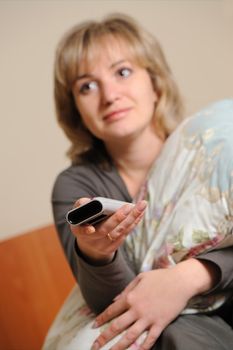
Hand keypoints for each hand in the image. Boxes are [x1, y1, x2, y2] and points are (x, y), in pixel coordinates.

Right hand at [70, 198, 146, 263]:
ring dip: (132, 218)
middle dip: (118, 218)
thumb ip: (81, 206)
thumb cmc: (84, 222)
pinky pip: (126, 233)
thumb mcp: (77, 215)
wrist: (89, 244)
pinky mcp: (114, 246)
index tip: (91, 229)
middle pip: (105, 230)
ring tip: (141, 205)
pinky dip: (134, 222)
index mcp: (79, 231)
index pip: (81, 231)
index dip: (85, 230)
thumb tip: (86, 201)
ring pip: (119, 232)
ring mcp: (103, 245)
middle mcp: (91, 240)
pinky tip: (140, 212)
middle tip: (129, 206)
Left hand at [91, 258, 217, 349]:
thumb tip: (114, 300)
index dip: (101, 319)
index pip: (112, 311)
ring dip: (118, 347)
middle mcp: (137, 309)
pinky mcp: (160, 324)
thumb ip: (126, 290)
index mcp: (131, 297)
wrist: (180, 281)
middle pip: (117, 327)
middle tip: (95, 346)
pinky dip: (142, 348)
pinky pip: (149, 340)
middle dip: (104, 338)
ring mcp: (148, 318)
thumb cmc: (160, 277)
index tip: (93, 326)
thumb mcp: (140, 278)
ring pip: (130, 337)